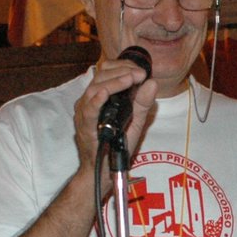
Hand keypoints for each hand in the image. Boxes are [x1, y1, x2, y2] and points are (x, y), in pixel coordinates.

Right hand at [72, 56, 155, 173]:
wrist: (105, 169)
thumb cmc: (117, 144)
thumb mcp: (135, 121)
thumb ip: (143, 103)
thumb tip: (152, 82)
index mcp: (100, 96)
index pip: (107, 71)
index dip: (124, 66)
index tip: (142, 70)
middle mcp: (90, 100)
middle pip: (101, 76)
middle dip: (122, 71)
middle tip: (140, 74)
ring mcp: (85, 112)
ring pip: (95, 88)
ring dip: (114, 82)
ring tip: (131, 79)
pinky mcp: (84, 126)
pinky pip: (88, 110)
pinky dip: (96, 100)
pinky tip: (106, 93)